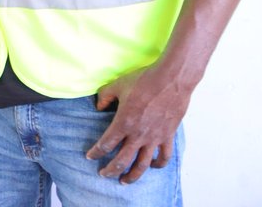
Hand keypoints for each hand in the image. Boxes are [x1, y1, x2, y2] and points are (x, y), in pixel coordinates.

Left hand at [87, 64, 192, 183]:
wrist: (171, 80)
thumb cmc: (143, 81)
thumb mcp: (117, 85)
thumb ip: (104, 97)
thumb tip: (98, 107)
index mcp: (123, 123)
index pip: (106, 144)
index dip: (96, 152)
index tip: (90, 157)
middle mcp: (138, 135)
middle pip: (122, 160)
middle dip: (110, 170)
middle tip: (103, 174)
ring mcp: (154, 138)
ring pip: (142, 165)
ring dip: (132, 175)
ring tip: (125, 181)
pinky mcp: (168, 136)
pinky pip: (164, 157)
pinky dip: (158, 165)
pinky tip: (153, 166)